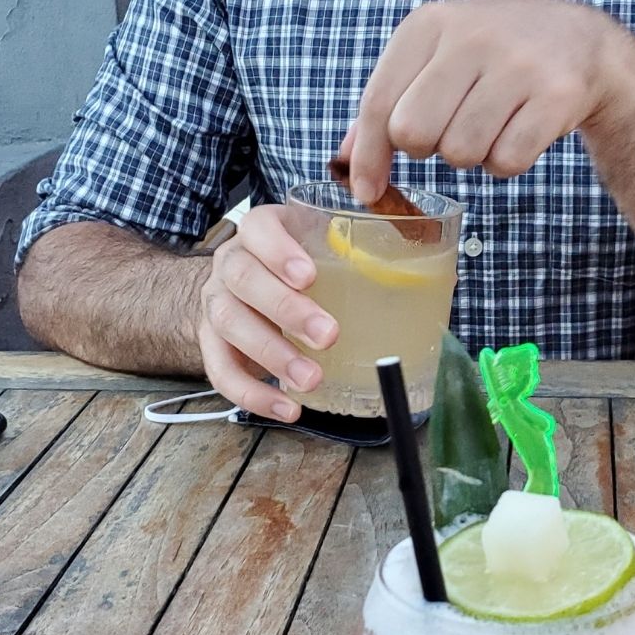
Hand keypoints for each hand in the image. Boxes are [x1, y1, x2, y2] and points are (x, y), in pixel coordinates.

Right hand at [196, 205, 338, 422]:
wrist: (248, 288)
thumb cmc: (300, 265)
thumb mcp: (323, 244)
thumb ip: (358, 250)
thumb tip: (424, 271)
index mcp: (259, 232)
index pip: (257, 228)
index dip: (278, 251)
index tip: (310, 277)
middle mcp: (230, 264)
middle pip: (244, 279)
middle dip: (286, 309)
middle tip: (328, 335)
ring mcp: (216, 303)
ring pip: (230, 324)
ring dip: (273, 355)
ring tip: (310, 379)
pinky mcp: (211, 344)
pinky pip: (221, 371)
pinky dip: (253, 394)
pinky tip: (286, 407)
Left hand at [347, 0, 634, 202]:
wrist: (581, 42)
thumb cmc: (490, 58)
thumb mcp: (434, 59)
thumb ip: (389, 103)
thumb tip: (344, 161)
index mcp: (430, 24)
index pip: (378, 103)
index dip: (368, 157)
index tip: (367, 191)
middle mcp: (472, 35)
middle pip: (413, 133)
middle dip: (425, 149)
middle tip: (449, 131)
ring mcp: (518, 64)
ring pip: (460, 153)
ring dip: (470, 156)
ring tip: (489, 124)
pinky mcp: (557, 95)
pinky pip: (506, 162)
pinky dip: (506, 162)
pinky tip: (518, 130)